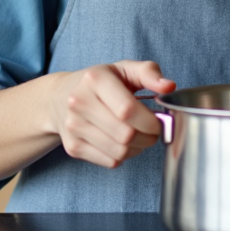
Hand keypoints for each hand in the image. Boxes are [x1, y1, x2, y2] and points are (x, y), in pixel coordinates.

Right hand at [49, 60, 175, 168]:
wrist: (60, 97)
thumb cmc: (101, 81)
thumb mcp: (124, 69)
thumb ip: (149, 73)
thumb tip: (169, 87)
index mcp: (95, 79)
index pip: (127, 110)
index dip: (150, 121)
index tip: (159, 120)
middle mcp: (79, 103)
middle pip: (125, 134)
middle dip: (148, 136)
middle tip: (153, 130)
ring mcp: (74, 127)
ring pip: (119, 151)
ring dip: (138, 148)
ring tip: (140, 135)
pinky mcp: (73, 147)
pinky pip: (110, 161)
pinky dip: (124, 156)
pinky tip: (124, 142)